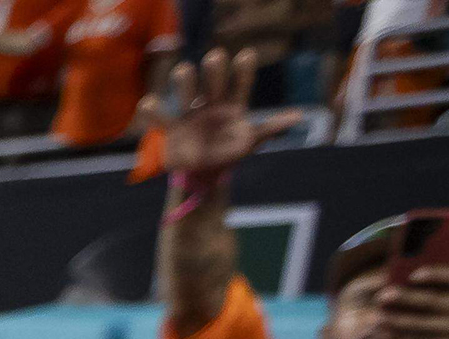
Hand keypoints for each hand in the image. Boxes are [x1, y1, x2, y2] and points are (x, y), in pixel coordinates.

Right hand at [143, 52, 296, 179]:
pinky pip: (160, 117)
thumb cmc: (229, 152)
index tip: (247, 55)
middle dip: (214, 68)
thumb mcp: (251, 141)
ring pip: (186, 91)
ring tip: (185, 71)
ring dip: (185, 79)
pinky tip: (148, 103)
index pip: (241, 84)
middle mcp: (211, 103)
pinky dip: (152, 110)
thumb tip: (299, 117)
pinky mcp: (172, 129)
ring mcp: (190, 114)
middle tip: (215, 57)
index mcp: (232, 105)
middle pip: (212, 80)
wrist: (205, 172)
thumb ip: (272, 128)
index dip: (244, 70)